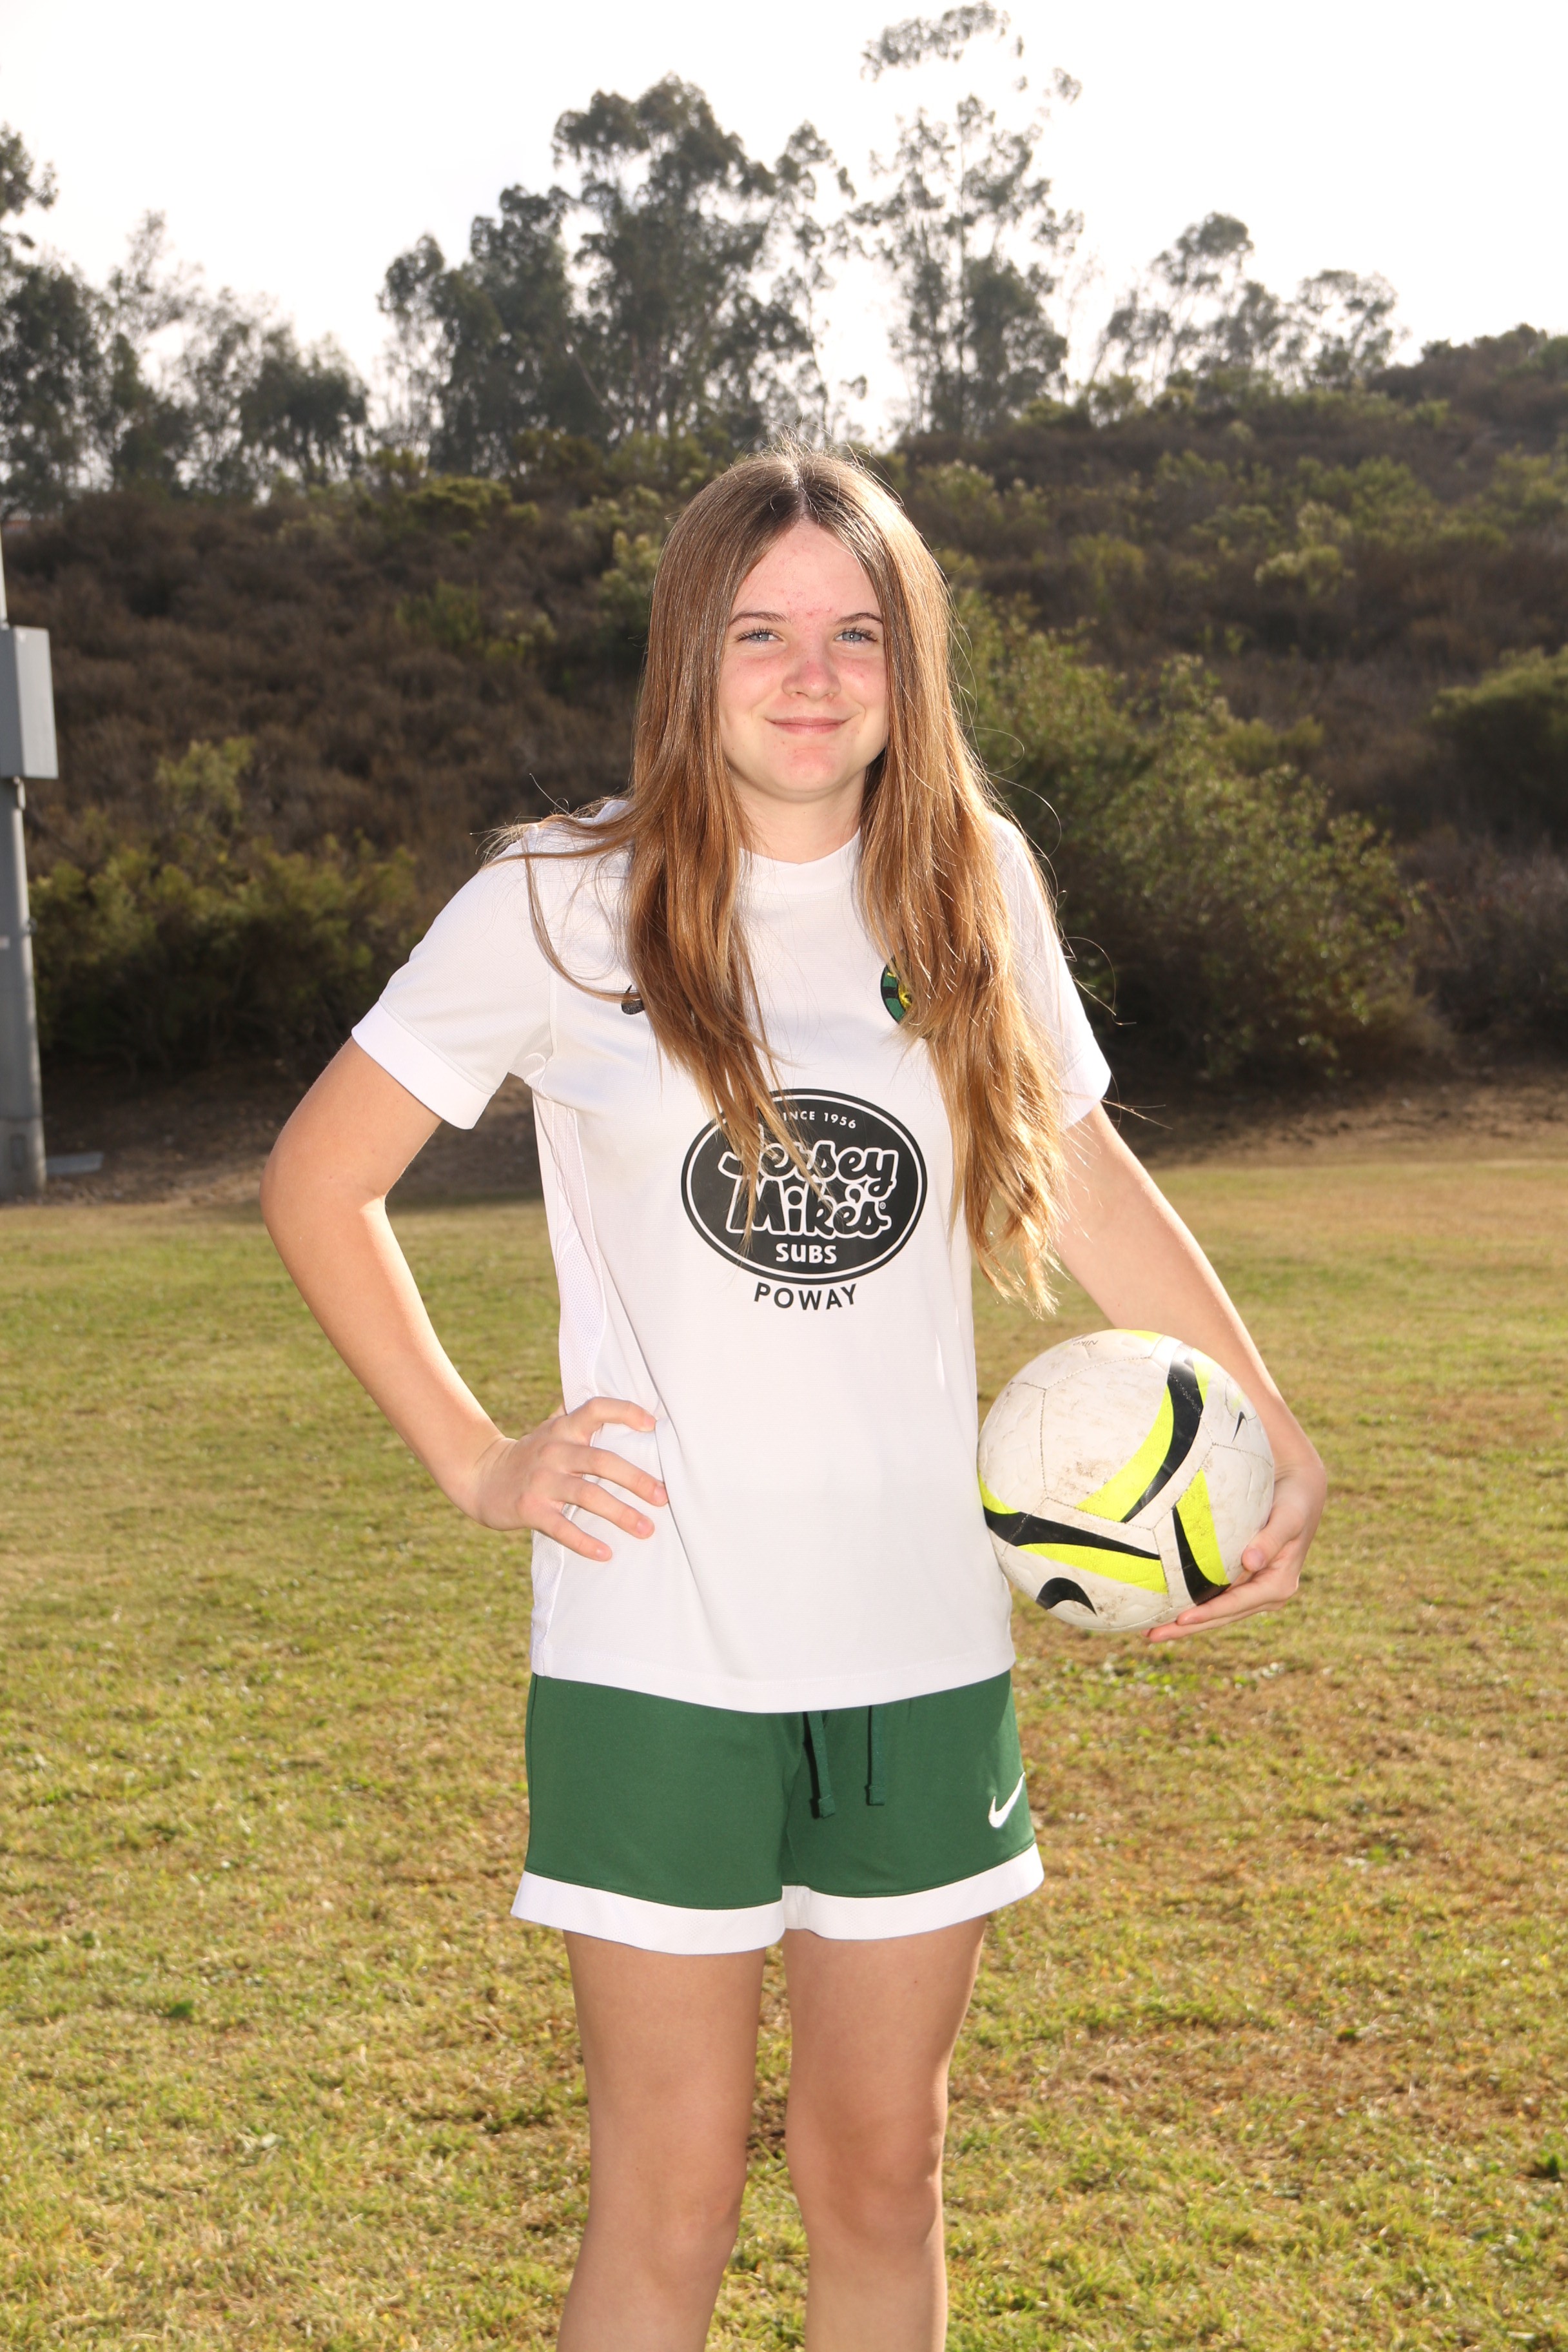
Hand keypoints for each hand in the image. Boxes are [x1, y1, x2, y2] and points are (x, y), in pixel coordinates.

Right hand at [460, 1396, 667, 1561]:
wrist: (480, 1477)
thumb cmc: (531, 1454)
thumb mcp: (551, 1429)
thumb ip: (579, 1417)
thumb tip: (622, 1400)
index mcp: (563, 1429)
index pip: (595, 1409)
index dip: (624, 1412)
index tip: (652, 1425)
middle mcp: (553, 1451)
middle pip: (600, 1461)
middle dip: (636, 1479)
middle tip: (663, 1496)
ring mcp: (541, 1481)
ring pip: (587, 1495)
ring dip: (620, 1514)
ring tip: (646, 1529)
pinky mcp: (530, 1509)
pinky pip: (561, 1527)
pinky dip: (585, 1542)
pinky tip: (606, 1553)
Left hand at [1146, 1440, 1325, 1643]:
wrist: (1299, 1490)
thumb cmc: (1294, 1502)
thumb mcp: (1288, 1518)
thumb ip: (1270, 1540)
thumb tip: (1250, 1563)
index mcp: (1278, 1586)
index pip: (1237, 1605)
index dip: (1209, 1613)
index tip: (1181, 1619)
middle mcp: (1266, 1594)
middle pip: (1221, 1616)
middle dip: (1187, 1628)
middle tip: (1151, 1634)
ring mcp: (1254, 1590)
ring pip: (1215, 1611)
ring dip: (1184, 1622)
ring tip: (1150, 1630)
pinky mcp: (1243, 1580)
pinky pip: (1214, 1596)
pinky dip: (1191, 1603)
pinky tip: (1165, 1606)